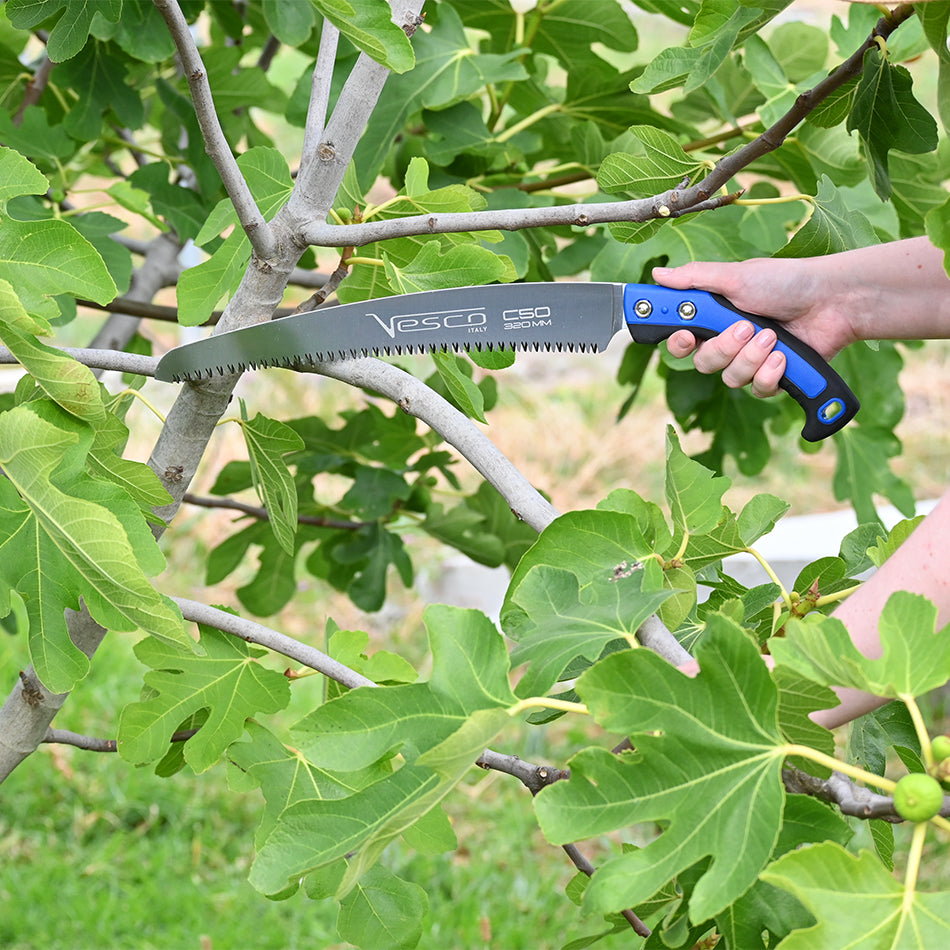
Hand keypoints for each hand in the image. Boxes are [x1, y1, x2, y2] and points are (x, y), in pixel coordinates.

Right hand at [652, 258, 856, 396]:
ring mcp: (751, 361)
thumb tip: (657, 275)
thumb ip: (694, 279)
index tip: (687, 336)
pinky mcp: (773, 378)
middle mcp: (729, 341)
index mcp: (715, 317)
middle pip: (704, 363)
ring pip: (730, 378)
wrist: (834, 300)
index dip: (679, 343)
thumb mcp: (736, 276)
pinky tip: (783, 357)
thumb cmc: (787, 282)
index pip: (682, 339)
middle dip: (724, 348)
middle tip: (745, 328)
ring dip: (751, 357)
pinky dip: (769, 373)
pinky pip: (757, 389)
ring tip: (773, 336)